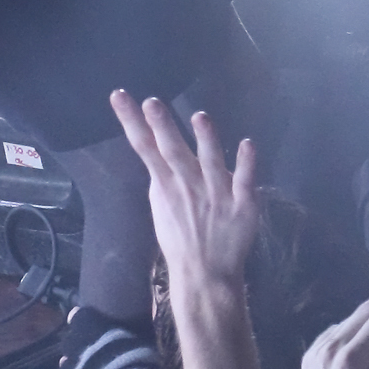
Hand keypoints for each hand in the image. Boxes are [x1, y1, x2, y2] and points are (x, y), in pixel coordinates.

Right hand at [110, 92, 257, 289]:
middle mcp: (189, 186)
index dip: (131, 121)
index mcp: (166, 185)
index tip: (120, 95)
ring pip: (211, 163)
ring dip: (206, 141)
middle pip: (173, 153)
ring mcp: (217, 195)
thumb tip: (158, 151)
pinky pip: (245, 181)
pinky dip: (246, 164)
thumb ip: (163, 176)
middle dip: (162, 127)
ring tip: (200, 118)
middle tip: (152, 102)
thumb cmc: (181, 238)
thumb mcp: (162, 205)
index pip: (145, 147)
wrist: (204, 273)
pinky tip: (247, 144)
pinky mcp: (243, 205)